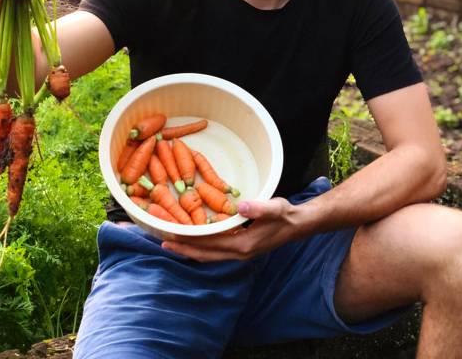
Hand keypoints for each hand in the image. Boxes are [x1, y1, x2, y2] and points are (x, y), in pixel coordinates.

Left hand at [161, 197, 303, 261]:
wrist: (297, 225)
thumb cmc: (284, 215)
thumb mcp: (274, 208)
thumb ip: (258, 208)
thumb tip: (241, 206)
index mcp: (243, 245)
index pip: (210, 244)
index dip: (191, 240)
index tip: (173, 236)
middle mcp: (238, 252)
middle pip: (205, 254)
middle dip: (184, 250)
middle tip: (164, 244)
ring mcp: (239, 252)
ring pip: (209, 255)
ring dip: (191, 250)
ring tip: (173, 244)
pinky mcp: (240, 248)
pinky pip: (216, 251)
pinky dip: (202, 248)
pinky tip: (195, 241)